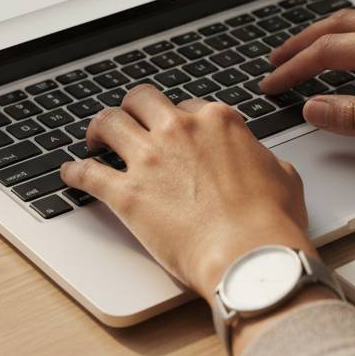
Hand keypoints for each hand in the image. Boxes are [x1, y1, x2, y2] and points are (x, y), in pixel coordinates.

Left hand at [59, 85, 312, 298]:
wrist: (250, 254)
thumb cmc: (270, 221)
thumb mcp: (284, 177)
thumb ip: (265, 161)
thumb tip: (263, 163)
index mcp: (218, 122)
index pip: (188, 107)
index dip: (179, 120)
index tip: (174, 132)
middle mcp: (180, 131)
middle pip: (142, 101)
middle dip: (132, 108)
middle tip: (128, 121)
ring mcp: (151, 159)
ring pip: (108, 123)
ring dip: (98, 129)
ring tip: (94, 140)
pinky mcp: (126, 194)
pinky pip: (88, 173)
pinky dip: (75, 172)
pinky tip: (70, 174)